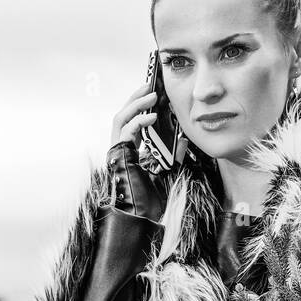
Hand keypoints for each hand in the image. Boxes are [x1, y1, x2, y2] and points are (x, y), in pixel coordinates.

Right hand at [106, 80, 170, 223]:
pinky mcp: (117, 155)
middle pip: (123, 115)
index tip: (156, 94)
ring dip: (136, 103)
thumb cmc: (149, 199)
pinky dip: (139, 121)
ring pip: (120, 118)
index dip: (142, 106)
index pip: (132, 122)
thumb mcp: (167, 170)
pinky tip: (153, 116)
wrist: (139, 215)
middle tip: (151, 84)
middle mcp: (120, 149)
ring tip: (152, 94)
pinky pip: (125, 131)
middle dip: (136, 98)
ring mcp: (116, 151)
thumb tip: (184, 138)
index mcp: (129, 151)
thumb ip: (173, 154)